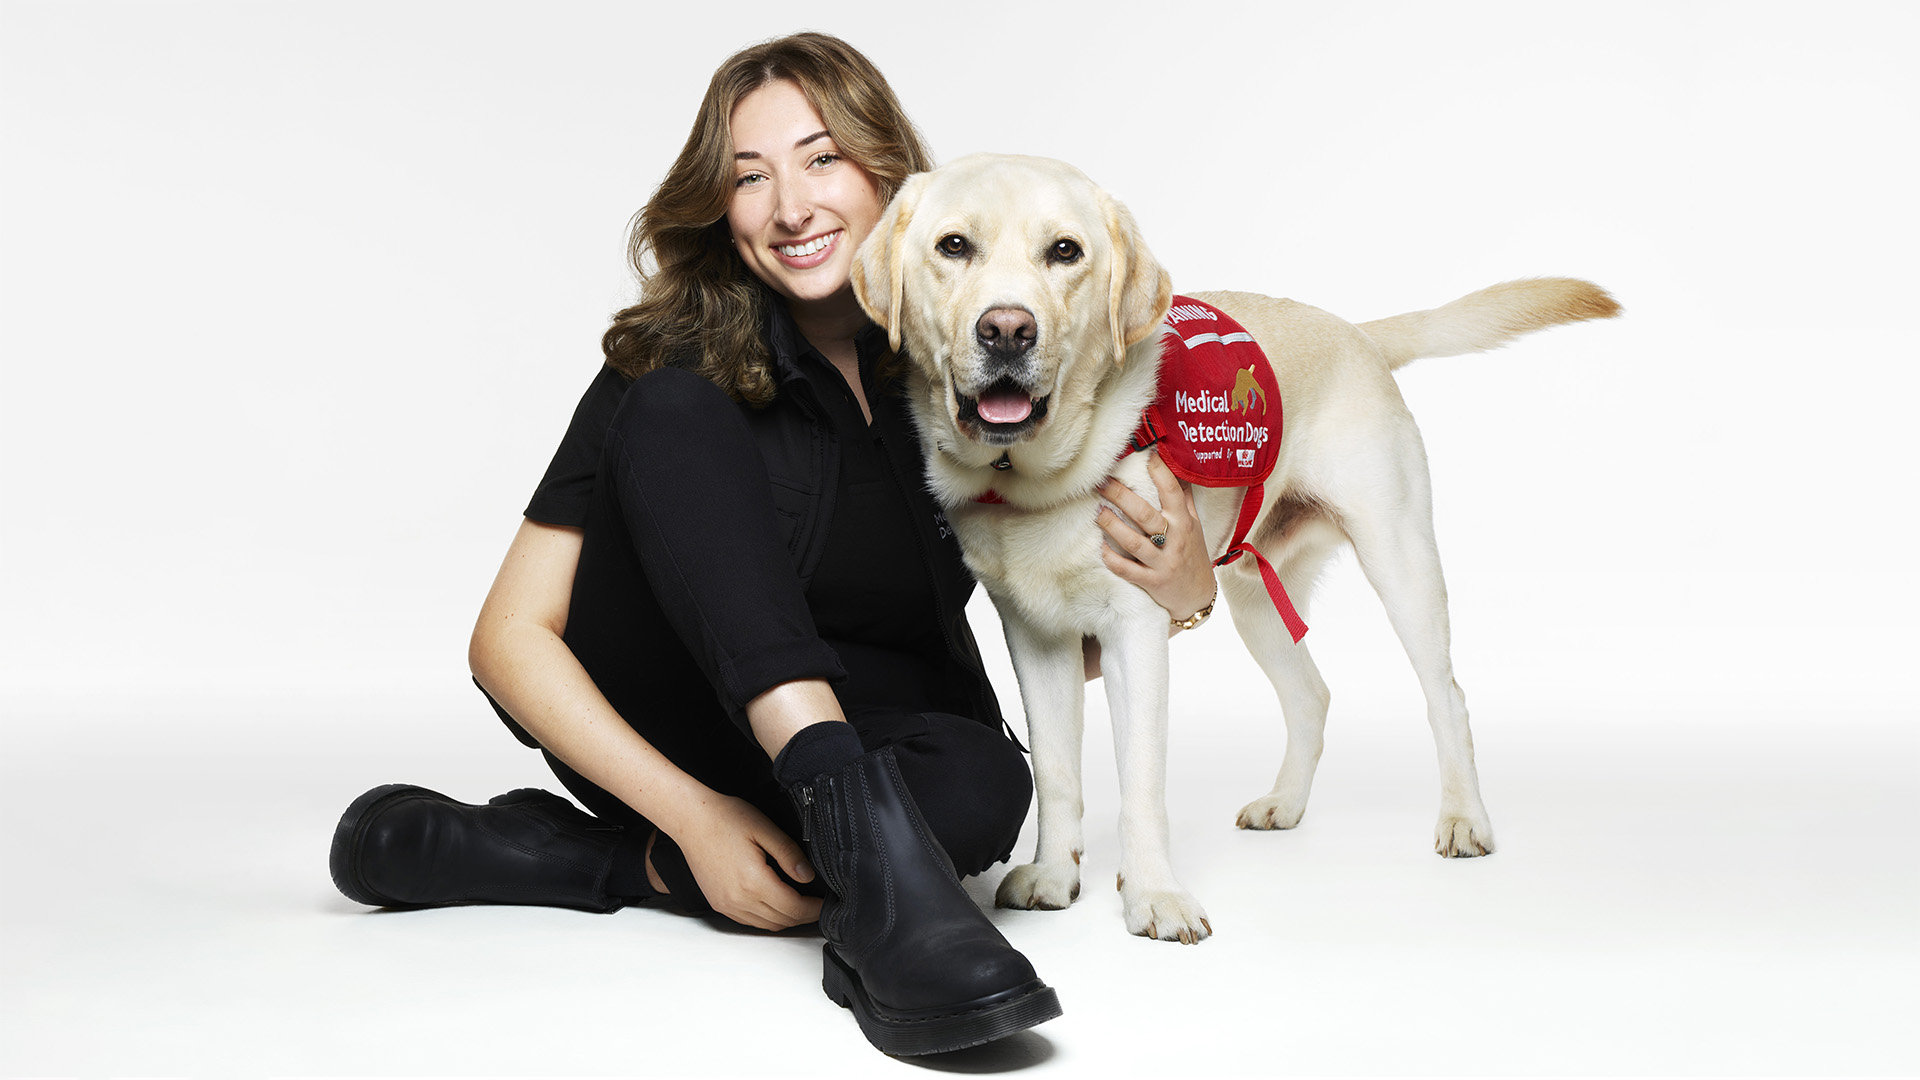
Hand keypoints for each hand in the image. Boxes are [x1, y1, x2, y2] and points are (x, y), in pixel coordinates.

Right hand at [673, 795, 822, 930]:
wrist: (691, 819)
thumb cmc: (725, 818)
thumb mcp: (764, 828)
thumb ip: (789, 853)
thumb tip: (808, 876)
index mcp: (753, 882)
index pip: (793, 908)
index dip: (814, 909)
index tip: (827, 903)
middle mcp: (738, 899)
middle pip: (781, 921)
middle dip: (804, 916)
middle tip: (818, 904)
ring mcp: (726, 904)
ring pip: (766, 925)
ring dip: (786, 919)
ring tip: (801, 904)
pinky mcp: (718, 903)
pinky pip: (749, 921)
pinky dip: (767, 917)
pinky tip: (775, 903)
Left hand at [1095, 452, 1215, 623]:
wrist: (1198, 598)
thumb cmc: (1193, 556)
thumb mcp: (1194, 527)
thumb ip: (1184, 500)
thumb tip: (1179, 470)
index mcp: (1184, 522)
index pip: (1172, 491)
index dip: (1159, 471)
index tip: (1144, 453)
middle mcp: (1174, 540)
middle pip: (1145, 514)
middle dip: (1121, 496)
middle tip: (1101, 481)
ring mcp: (1163, 562)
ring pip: (1134, 542)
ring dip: (1112, 525)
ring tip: (1097, 511)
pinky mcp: (1152, 582)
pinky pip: (1128, 570)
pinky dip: (1113, 559)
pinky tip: (1100, 548)